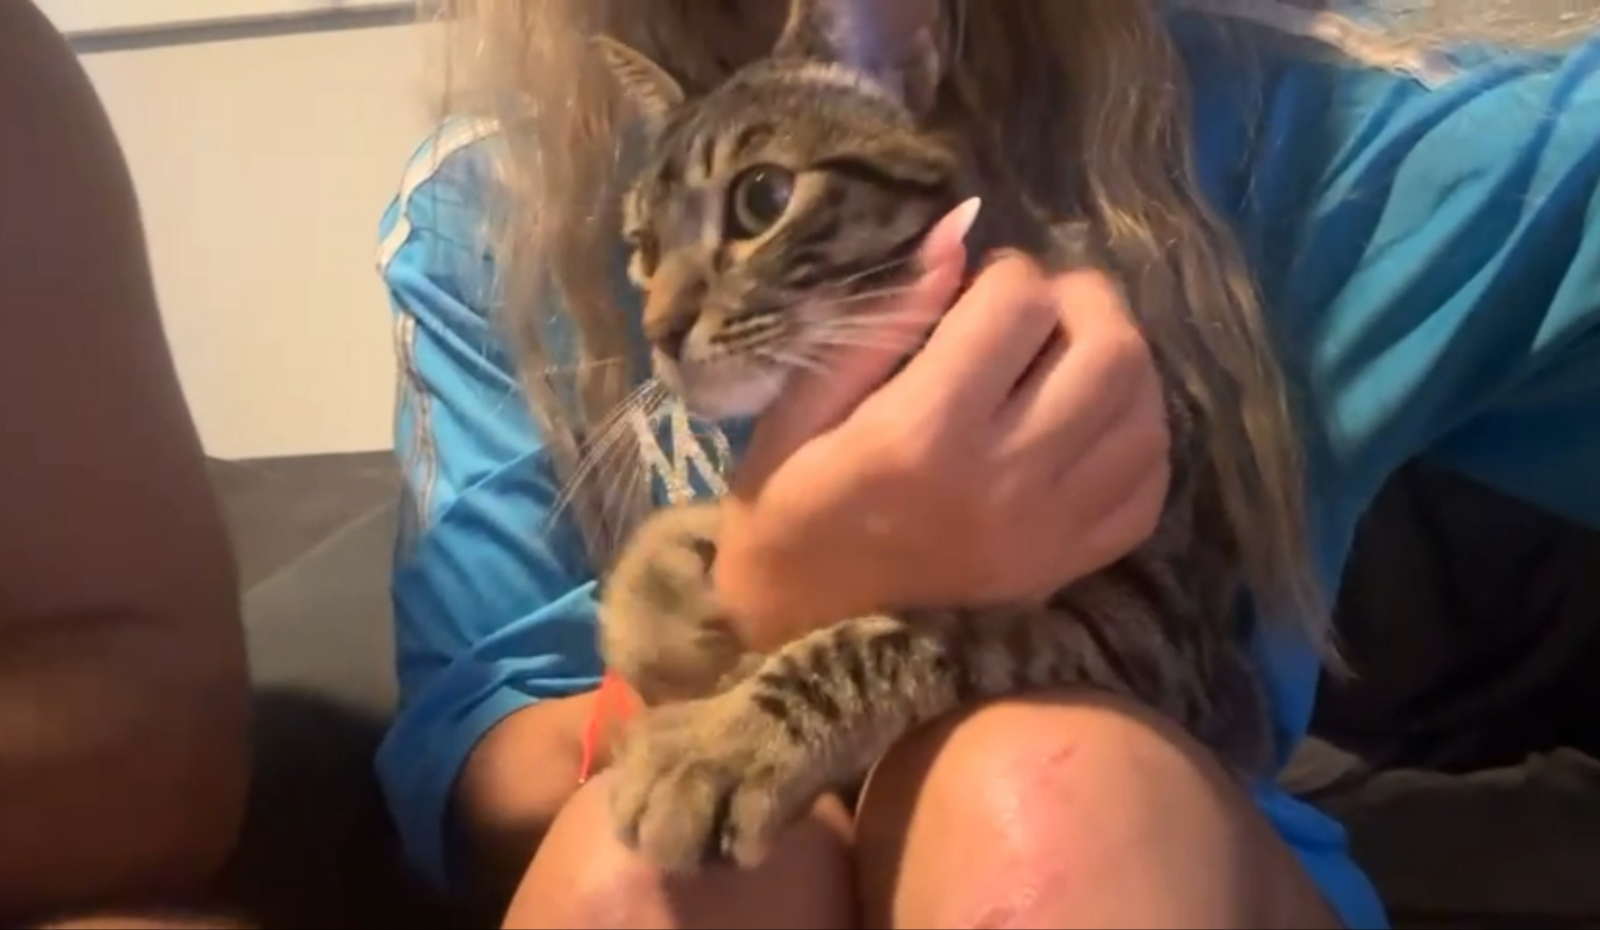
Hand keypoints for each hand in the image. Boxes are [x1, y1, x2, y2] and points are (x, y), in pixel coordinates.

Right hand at [713, 200, 1170, 650]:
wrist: (807, 652)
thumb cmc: (785, 520)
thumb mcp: (797, 415)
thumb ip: (881, 322)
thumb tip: (959, 232)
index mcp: (921, 434)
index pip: (1017, 303)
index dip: (1002, 272)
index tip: (972, 290)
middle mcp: (1004, 479)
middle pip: (1108, 348)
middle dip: (1081, 300)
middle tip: (1039, 307)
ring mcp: (1050, 530)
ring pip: (1144, 410)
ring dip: (1118, 360)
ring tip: (1067, 357)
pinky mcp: (1070, 565)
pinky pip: (1149, 483)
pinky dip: (1136, 436)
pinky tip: (1090, 422)